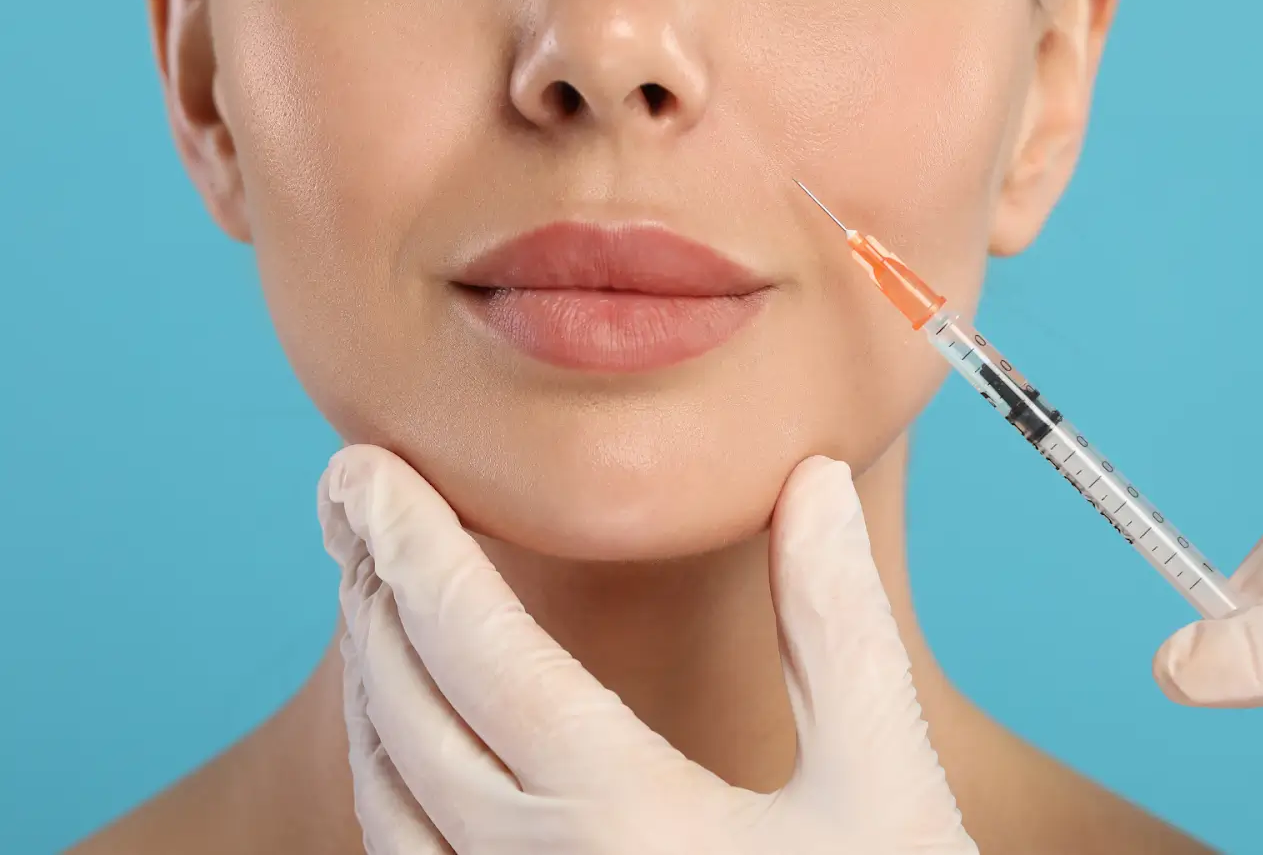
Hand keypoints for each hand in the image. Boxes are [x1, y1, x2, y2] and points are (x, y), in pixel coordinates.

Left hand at [319, 446, 977, 854]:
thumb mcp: (884, 786)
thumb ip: (838, 630)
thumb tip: (808, 482)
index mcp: (624, 817)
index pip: (478, 649)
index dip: (413, 543)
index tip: (362, 468)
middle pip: (407, 712)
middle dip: (372, 592)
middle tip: (355, 502)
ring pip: (386, 796)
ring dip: (372, 683)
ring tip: (375, 595)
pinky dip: (389, 778)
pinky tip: (411, 740)